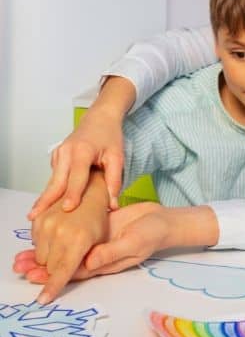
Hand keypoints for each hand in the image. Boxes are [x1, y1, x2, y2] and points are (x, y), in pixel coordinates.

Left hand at [14, 203, 169, 294]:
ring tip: (24, 253)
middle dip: (42, 266)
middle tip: (20, 265)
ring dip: (46, 251)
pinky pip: (76, 232)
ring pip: (67, 248)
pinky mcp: (97, 226)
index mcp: (103, 262)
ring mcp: (96, 240)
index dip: (53, 278)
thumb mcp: (133, 243)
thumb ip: (111, 252)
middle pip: (65, 262)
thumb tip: (88, 261)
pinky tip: (45, 229)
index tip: (35, 280)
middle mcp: (96, 254)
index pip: (73, 272)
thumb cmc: (152, 234)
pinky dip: (60, 233)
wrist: (162, 220)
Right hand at [20, 174, 109, 303]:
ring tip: (64, 243)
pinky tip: (56, 235)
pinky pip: (35, 242)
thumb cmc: (98, 217)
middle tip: (68, 257)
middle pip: (49, 267)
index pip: (62, 271)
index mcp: (79, 240)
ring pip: (40, 256)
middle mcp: (60, 232)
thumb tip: (80, 273)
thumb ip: (90, 259)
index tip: (43, 300)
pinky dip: (44, 244)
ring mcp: (47, 224)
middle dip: (56, 268)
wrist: (89, 190)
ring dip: (49, 257)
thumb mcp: (100, 240)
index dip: (52, 287)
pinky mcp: (39, 218)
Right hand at [28, 77, 134, 218]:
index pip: (77, 176)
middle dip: (46, 200)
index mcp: (82, 151)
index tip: (67, 208)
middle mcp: (66, 152)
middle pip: (57, 181)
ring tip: (37, 216)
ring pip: (53, 180)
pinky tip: (51, 204)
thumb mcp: (117, 157)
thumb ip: (115, 180)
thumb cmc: (110, 136)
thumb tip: (113, 205)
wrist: (100, 118)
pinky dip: (53, 189)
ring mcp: (58, 154)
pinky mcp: (56, 157)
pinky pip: (55, 176)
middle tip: (36, 217)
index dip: (73, 193)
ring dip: (47, 197)